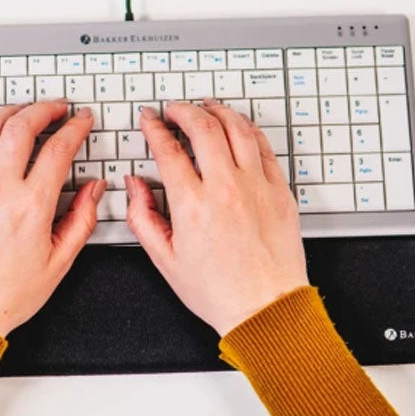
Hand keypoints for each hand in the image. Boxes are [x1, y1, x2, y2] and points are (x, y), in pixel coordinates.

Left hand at [0, 100, 104, 335]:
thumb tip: (95, 190)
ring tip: (25, 109)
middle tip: (57, 108)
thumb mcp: (58, 263)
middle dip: (45, 109)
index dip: (75, 128)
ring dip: (11, 111)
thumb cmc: (5, 295)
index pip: (58, 150)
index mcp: (32, 207)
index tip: (82, 121)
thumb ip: (81, 221)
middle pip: (23, 127)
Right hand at [124, 100, 308, 335]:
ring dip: (218, 111)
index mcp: (192, 205)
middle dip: (183, 110)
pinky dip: (248, 130)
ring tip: (206, 107)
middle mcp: (226, 188)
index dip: (154, 128)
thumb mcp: (165, 259)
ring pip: (237, 128)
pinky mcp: (280, 192)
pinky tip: (239, 127)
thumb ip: (143, 217)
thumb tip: (135, 186)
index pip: (168, 149)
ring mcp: (256, 186)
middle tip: (174, 109)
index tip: (150, 121)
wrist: (265, 308)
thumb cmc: (219, 291)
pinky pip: (264, 147)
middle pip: (203, 127)